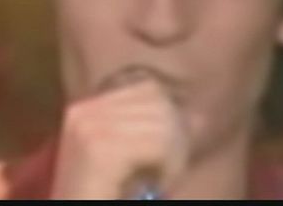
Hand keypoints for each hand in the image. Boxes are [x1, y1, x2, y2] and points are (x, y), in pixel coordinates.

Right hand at [49, 77, 189, 198]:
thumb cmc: (105, 193)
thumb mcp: (130, 159)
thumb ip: (156, 133)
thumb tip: (199, 118)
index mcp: (86, 108)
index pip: (148, 88)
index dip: (168, 115)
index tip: (166, 149)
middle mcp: (83, 111)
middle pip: (157, 102)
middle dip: (174, 136)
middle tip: (169, 168)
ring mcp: (88, 127)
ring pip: (162, 123)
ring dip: (172, 155)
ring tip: (162, 177)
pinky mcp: (98, 148)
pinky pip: (157, 144)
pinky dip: (168, 166)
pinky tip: (158, 182)